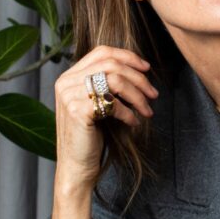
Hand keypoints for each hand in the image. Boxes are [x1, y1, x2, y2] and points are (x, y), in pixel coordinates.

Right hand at [53, 45, 158, 189]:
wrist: (76, 166)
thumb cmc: (91, 136)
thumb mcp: (98, 104)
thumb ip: (107, 84)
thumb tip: (139, 70)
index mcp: (69, 76)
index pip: (101, 52)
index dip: (127, 57)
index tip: (146, 68)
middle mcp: (66, 82)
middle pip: (111, 65)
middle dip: (138, 79)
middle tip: (154, 95)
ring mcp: (69, 95)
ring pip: (114, 81)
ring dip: (137, 96)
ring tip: (147, 111)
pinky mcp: (77, 111)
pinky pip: (112, 103)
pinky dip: (128, 112)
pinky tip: (133, 123)